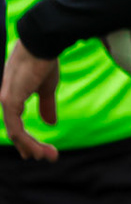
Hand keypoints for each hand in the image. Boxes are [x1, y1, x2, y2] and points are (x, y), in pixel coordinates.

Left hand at [1, 42, 60, 160]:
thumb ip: (46, 106)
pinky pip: (15, 128)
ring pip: (14, 132)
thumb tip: (51, 123)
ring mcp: (6, 101)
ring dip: (30, 146)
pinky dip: (26, 140)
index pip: (14, 123)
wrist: (42, 45)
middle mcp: (6, 100)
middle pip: (13, 131)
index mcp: (13, 96)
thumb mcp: (47, 88)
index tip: (35, 152)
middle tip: (41, 158)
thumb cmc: (44, 61)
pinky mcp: (10, 101)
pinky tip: (36, 148)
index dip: (24, 139)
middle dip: (28, 147)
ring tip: (45, 156)